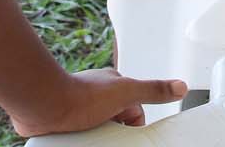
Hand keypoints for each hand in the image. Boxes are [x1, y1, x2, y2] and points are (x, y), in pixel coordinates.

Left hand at [7, 68, 188, 135]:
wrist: (43, 106)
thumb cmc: (80, 95)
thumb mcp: (126, 92)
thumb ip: (153, 89)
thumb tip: (180, 86)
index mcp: (112, 84)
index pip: (133, 109)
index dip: (132, 124)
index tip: (128, 133)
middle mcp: (95, 96)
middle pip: (114, 121)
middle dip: (113, 132)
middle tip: (107, 138)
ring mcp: (79, 109)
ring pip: (96, 130)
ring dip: (96, 137)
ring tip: (91, 140)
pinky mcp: (65, 123)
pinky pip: (79, 137)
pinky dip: (80, 141)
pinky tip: (79, 142)